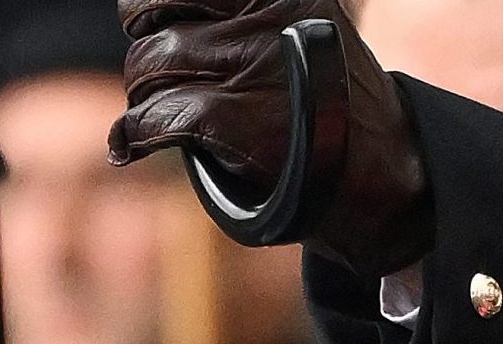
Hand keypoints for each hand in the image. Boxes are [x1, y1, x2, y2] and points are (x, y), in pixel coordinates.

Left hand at [109, 0, 432, 274]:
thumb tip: (151, 13)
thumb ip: (239, 15)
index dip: (147, 6)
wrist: (373, 168)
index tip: (148, 25)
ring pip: (149, 69)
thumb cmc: (324, 97)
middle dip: (144, 54)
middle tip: (153, 78)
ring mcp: (250, 63)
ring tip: (161, 120)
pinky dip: (136, 136)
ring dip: (143, 100)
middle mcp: (265, 13)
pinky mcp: (235, 116)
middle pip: (154, 23)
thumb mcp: (299, 26)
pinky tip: (130, 146)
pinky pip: (156, 117)